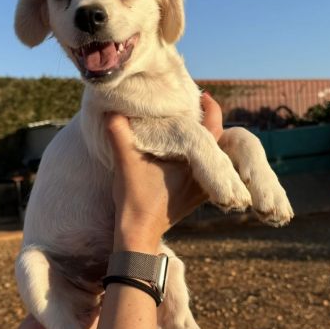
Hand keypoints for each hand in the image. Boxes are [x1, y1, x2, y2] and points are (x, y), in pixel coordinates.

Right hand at [106, 93, 222, 252]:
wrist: (138, 234)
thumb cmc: (135, 199)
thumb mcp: (125, 162)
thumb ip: (119, 133)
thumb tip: (111, 109)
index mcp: (195, 164)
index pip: (214, 128)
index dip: (210, 108)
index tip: (202, 94)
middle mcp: (205, 175)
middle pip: (218, 139)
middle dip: (207, 120)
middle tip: (193, 104)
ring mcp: (202, 188)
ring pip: (213, 155)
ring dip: (205, 138)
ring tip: (190, 121)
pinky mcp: (195, 196)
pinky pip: (206, 168)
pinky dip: (200, 154)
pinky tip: (184, 147)